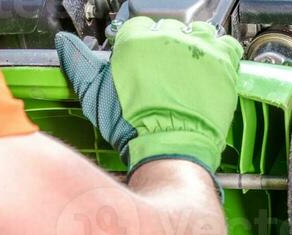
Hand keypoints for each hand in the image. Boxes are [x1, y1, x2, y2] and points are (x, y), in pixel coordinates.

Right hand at [55, 18, 242, 175]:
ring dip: (193, 48)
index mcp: (136, 40)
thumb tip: (65, 43)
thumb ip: (80, 64)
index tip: (143, 65)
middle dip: (165, 49)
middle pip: (168, 30)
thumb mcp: (96, 96)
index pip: (138, 28)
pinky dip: (220, 54)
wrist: (169, 150)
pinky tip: (210, 72)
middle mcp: (168, 37)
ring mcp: (198, 48)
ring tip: (188, 73)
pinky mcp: (223, 63)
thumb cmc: (133, 128)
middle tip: (164, 76)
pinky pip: (227, 44)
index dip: (139, 49)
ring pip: (197, 33)